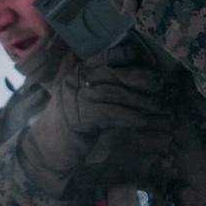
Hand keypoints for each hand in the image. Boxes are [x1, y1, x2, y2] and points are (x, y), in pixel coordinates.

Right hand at [20, 55, 169, 193]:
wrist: (47, 150)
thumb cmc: (71, 126)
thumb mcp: (86, 102)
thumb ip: (103, 89)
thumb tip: (136, 82)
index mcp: (75, 74)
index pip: (100, 57)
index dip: (121, 55)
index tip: (139, 56)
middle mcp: (73, 82)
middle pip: (109, 73)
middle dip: (136, 76)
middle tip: (157, 82)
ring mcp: (73, 100)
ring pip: (111, 93)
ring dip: (136, 99)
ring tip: (154, 105)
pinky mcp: (77, 120)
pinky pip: (107, 114)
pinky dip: (127, 116)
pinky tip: (141, 120)